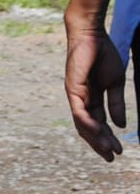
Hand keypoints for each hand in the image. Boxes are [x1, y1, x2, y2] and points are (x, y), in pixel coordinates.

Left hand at [65, 24, 126, 160]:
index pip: (97, 124)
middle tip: (112, 157)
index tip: (119, 151)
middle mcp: (80, 99)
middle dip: (100, 143)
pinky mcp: (72, 87)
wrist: (93, 36)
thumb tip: (121, 125)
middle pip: (88, 127)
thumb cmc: (103, 56)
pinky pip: (79, 109)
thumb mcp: (115, 84)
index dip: (107, 138)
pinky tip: (99, 131)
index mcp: (91, 99)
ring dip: (96, 137)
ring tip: (108, 149)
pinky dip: (87, 122)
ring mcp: (75, 94)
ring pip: (82, 122)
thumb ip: (116, 104)